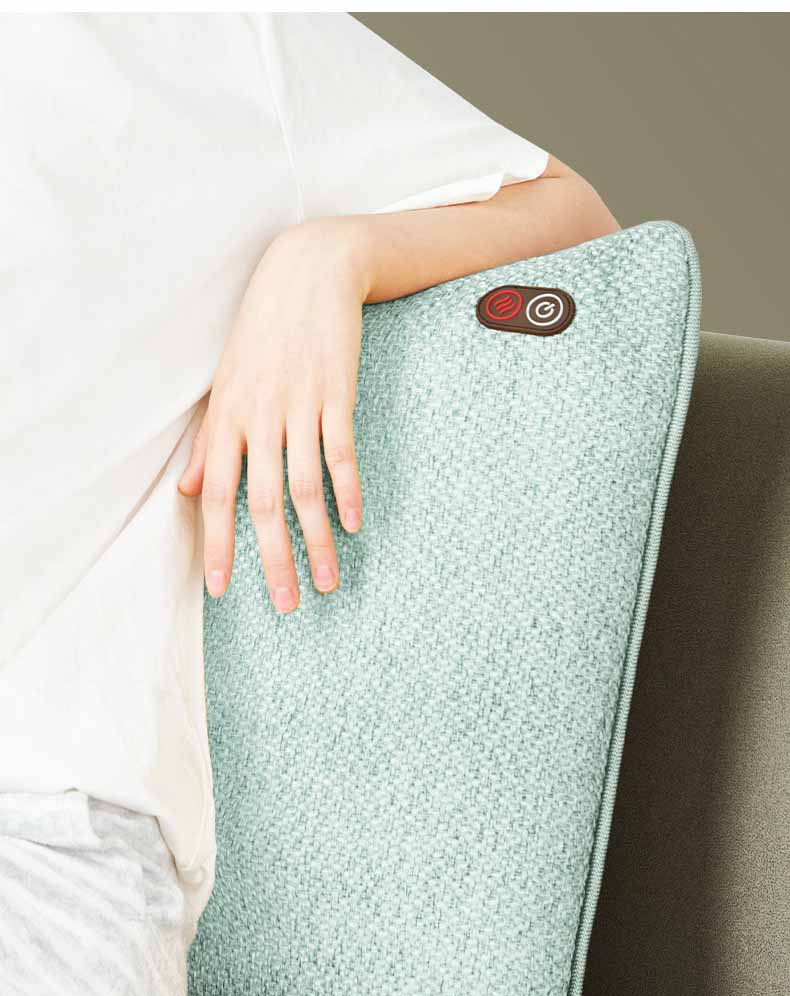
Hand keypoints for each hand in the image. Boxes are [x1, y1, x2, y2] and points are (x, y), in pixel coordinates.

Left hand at [178, 220, 369, 613]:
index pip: (218, 495)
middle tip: (285, 606)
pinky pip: (341, 453)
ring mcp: (298, 406)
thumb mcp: (226, 386)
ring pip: (306, 488)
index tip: (221, 590)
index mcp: (227, 419)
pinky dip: (349, 492)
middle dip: (273, 560)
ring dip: (318, 541)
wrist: (307, 270)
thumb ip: (210, 443)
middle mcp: (258, 417)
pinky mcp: (335, 394)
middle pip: (263, 504)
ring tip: (327, 582)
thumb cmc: (262, 332)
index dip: (218, 545)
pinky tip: (355, 525)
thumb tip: (191, 492)